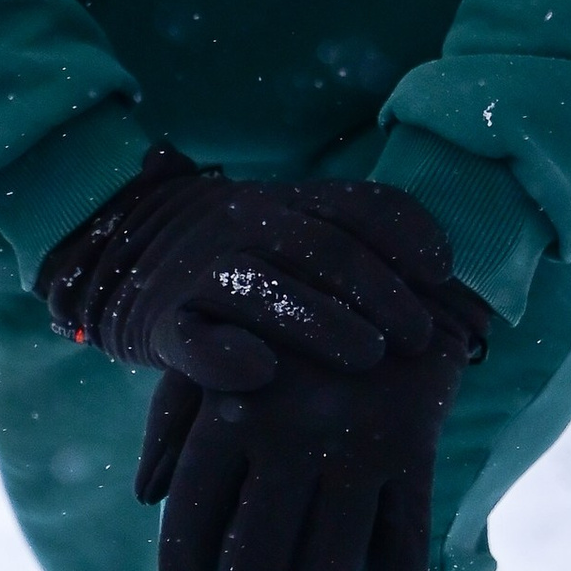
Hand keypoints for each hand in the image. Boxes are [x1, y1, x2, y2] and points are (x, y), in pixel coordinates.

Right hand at [37, 147, 452, 390]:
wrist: (120, 244)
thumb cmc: (243, 253)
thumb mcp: (296, 227)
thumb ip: (359, 236)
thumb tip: (451, 262)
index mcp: (293, 200)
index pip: (361, 206)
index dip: (408, 236)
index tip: (444, 271)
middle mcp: (250, 223)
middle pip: (324, 247)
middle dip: (380, 290)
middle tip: (421, 334)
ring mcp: (203, 271)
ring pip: (266, 288)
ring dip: (322, 321)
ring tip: (369, 355)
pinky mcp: (162, 323)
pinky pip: (194, 339)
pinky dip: (224, 355)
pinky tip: (261, 371)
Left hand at [139, 287, 490, 570]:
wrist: (390, 262)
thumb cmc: (286, 319)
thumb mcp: (223, 348)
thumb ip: (173, 418)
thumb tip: (144, 496)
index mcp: (232, 406)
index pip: (194, 511)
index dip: (185, 563)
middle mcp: (290, 430)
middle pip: (259, 550)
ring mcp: (356, 439)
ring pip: (332, 556)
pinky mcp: (414, 441)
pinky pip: (407, 532)